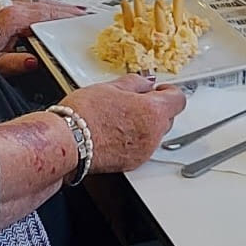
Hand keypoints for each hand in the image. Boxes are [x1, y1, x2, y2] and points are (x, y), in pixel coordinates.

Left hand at [0, 0, 88, 73]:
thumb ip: (15, 63)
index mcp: (11, 18)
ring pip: (38, 1)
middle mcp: (9, 8)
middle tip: (83, 13)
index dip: (66, 16)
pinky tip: (49, 10)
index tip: (81, 18)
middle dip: (66, 8)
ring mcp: (6, 6)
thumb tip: (33, 61)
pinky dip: (43, 5)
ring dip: (56, 5)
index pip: (47, 14)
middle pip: (45, 4)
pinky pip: (30, 3)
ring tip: (72, 10)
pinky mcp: (3, 10)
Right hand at [67, 76, 188, 173]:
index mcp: (153, 111)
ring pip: (155, 134)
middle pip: (168, 118)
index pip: (178, 99)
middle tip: (135, 101)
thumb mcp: (111, 87)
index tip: (158, 89)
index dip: (168, 92)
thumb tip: (146, 82)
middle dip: (156, 108)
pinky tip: (116, 132)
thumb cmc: (85, 114)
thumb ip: (136, 82)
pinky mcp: (133, 163)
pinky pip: (142, 147)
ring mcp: (144, 150)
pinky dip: (135, 139)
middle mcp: (153, 134)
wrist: (67, 141)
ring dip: (146, 125)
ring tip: (121, 117)